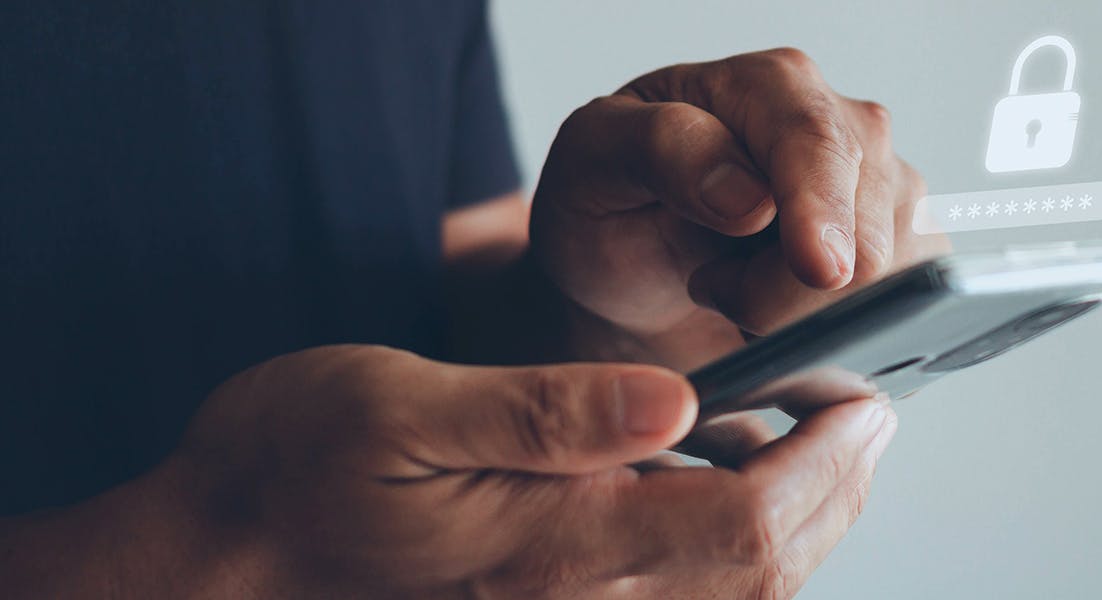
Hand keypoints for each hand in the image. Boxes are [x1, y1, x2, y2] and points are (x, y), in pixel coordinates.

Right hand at [162, 345, 894, 597]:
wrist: (231, 551)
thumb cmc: (301, 467)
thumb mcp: (407, 409)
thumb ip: (546, 411)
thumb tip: (679, 400)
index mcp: (554, 547)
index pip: (744, 526)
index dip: (823, 465)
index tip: (865, 402)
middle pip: (759, 569)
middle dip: (834, 492)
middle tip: (869, 416)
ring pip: (732, 588)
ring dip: (796, 517)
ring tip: (822, 435)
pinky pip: (678, 587)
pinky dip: (731, 534)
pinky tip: (725, 469)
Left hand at [532, 47, 946, 368]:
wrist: (628, 267)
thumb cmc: (614, 204)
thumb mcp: (595, 158)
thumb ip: (661, 150)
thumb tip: (750, 195)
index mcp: (770, 86)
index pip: (820, 146)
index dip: (821, 211)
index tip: (816, 269)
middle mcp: (845, 127)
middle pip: (865, 234)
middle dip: (782, 293)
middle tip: (711, 283)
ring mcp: (883, 190)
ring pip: (890, 282)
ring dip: (803, 316)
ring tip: (740, 291)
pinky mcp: (903, 249)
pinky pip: (902, 310)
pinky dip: (837, 334)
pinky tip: (783, 316)